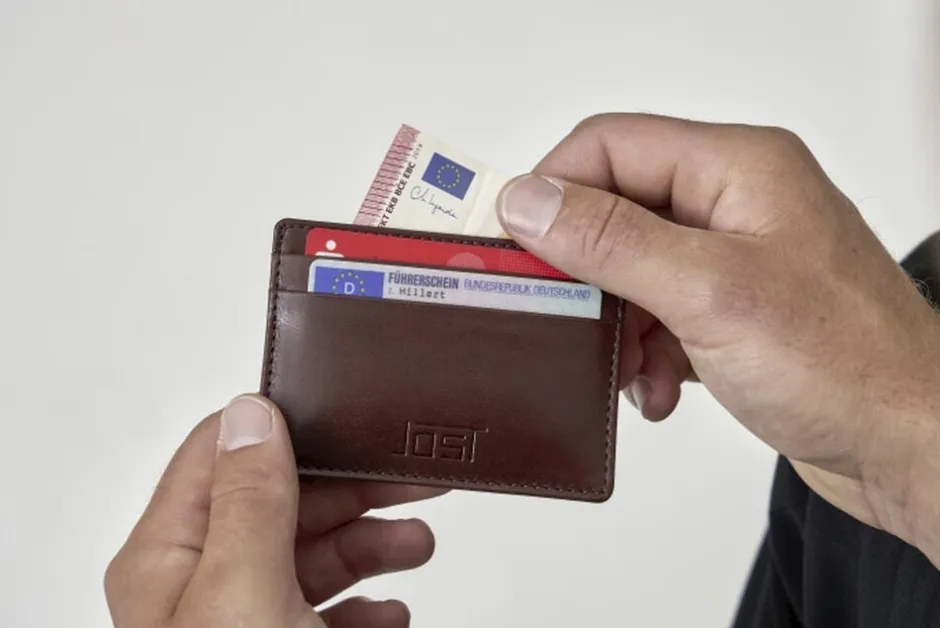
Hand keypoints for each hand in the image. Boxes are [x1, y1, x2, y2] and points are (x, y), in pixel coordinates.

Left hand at [105, 394, 445, 626]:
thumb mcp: (242, 596)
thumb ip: (251, 503)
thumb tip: (253, 412)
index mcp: (170, 558)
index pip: (222, 451)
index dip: (288, 424)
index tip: (349, 412)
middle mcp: (202, 585)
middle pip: (285, 499)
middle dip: (353, 487)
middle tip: (412, 477)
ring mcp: (243, 621)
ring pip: (314, 553)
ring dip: (372, 542)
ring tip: (417, 543)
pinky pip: (328, 609)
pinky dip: (368, 602)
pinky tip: (390, 609)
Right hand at [496, 113, 939, 564]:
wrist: (909, 448)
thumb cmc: (848, 365)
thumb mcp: (710, 292)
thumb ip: (611, 240)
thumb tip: (530, 200)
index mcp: (738, 168)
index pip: (612, 145)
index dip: (554, 189)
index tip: (511, 242)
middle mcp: (734, 205)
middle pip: (616, 210)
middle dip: (585, 273)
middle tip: (562, 317)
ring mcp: (734, 260)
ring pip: (630, 270)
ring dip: (616, 325)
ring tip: (628, 371)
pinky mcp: (732, 311)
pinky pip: (658, 315)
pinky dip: (646, 354)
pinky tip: (659, 391)